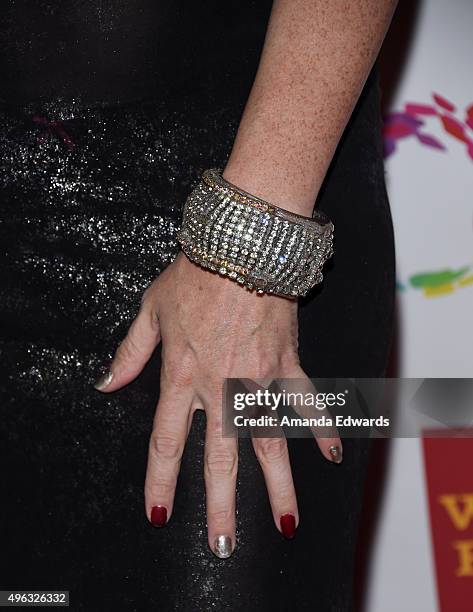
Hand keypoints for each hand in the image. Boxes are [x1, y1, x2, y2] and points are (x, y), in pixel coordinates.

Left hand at [95, 251, 341, 556]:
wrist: (240, 246)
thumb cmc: (193, 274)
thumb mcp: (151, 310)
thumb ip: (129, 352)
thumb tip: (106, 383)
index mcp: (182, 376)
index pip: (167, 441)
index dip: (161, 481)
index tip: (160, 515)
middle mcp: (220, 386)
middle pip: (220, 457)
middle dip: (221, 504)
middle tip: (226, 545)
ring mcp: (258, 378)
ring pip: (268, 440)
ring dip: (278, 484)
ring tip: (286, 523)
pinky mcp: (287, 361)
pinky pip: (307, 400)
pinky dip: (322, 426)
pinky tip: (334, 455)